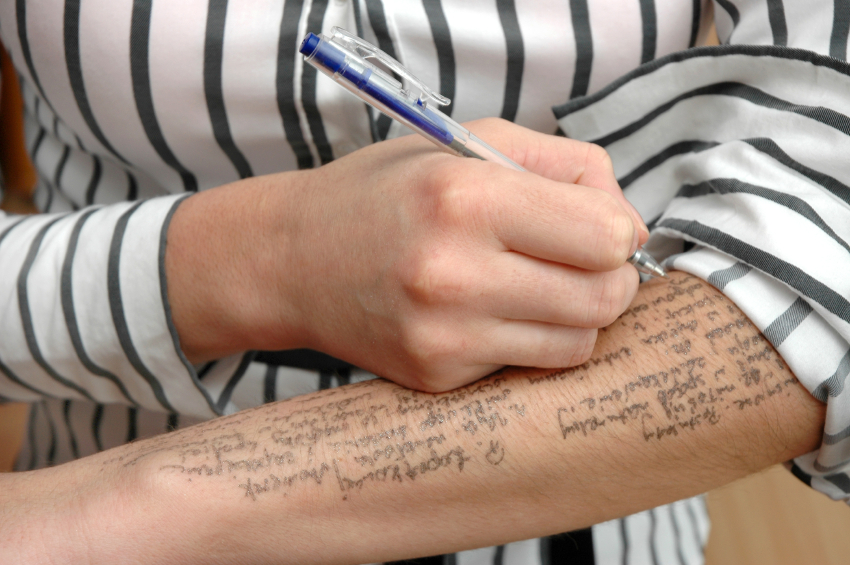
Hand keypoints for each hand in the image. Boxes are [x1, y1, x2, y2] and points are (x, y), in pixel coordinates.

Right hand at [280, 118, 647, 389]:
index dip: (615, 229)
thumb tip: (630, 228)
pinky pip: (528, 367)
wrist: (294, 259)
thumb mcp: (468, 144)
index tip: (592, 227)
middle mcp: (453, 273)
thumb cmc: (388, 194)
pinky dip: (529, 341)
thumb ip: (566, 168)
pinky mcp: (436, 376)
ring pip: (578, 343)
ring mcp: (443, 336)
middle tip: (579, 262)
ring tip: (538, 287)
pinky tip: (492, 314)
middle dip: (610, 277)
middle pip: (604, 296)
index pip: (605, 235)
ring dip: (577, 314)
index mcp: (466, 198)